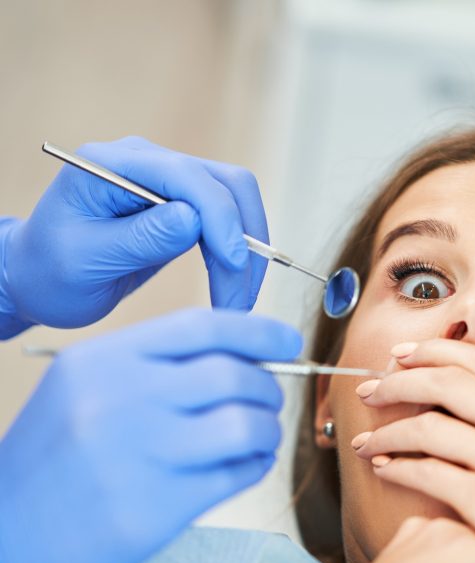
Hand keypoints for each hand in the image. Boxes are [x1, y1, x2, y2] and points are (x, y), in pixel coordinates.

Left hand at [0, 136, 269, 333]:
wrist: (39, 279)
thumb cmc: (50, 271)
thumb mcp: (85, 260)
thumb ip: (139, 238)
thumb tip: (193, 220)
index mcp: (112, 165)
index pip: (186, 177)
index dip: (219, 217)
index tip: (233, 264)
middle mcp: (147, 162)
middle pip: (226, 185)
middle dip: (243, 240)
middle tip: (239, 299)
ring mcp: (169, 180)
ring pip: (237, 203)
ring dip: (248, 253)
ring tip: (237, 302)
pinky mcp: (186, 204)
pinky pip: (230, 223)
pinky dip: (238, 257)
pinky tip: (232, 288)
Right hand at [0, 308, 300, 562]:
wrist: (2, 539)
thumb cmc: (55, 460)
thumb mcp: (83, 390)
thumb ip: (155, 367)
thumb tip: (247, 356)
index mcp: (102, 361)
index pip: (203, 326)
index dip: (259, 331)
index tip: (288, 342)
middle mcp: (121, 400)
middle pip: (235, 376)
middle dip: (267, 388)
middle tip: (265, 402)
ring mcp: (140, 456)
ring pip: (247, 426)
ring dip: (267, 430)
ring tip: (256, 438)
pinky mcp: (157, 509)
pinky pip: (238, 475)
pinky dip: (254, 466)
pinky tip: (242, 467)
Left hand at [351, 340, 474, 562]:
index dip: (439, 350)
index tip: (406, 353)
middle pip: (451, 382)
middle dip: (401, 379)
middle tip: (372, 386)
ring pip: (432, 426)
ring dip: (389, 428)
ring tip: (367, 438)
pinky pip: (430, 473)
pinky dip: (399, 467)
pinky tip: (384, 469)